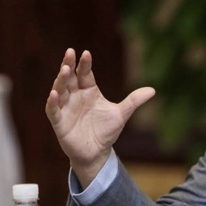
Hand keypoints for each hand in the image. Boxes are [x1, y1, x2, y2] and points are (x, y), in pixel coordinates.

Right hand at [45, 48, 154, 186]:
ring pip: (60, 90)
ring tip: (64, 70)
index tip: (86, 53)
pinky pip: (53, 110)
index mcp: (89, 91)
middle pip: (70, 77)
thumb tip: (153, 90)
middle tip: (70, 52)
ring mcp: (66, 108)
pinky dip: (52, 102)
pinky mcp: (59, 122)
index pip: (85, 74)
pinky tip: (54, 94)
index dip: (85, 64)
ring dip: (61, 80)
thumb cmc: (106, 132)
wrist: (97, 153)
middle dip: (69, 65)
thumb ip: (134, 101)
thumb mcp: (121, 115)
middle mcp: (75, 96)